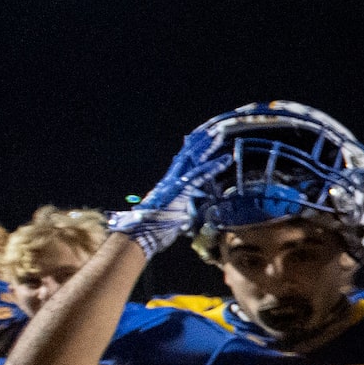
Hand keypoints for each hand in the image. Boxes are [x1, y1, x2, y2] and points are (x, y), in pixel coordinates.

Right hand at [108, 130, 233, 259]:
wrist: (139, 235)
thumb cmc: (154, 231)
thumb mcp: (171, 220)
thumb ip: (180, 214)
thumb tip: (184, 218)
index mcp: (170, 186)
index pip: (184, 165)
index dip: (194, 152)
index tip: (204, 140)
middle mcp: (171, 181)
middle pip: (187, 157)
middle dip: (200, 143)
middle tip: (214, 129)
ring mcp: (174, 184)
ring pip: (193, 161)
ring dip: (207, 149)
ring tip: (220, 136)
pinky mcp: (179, 191)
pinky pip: (198, 176)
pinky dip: (212, 168)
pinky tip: (225, 160)